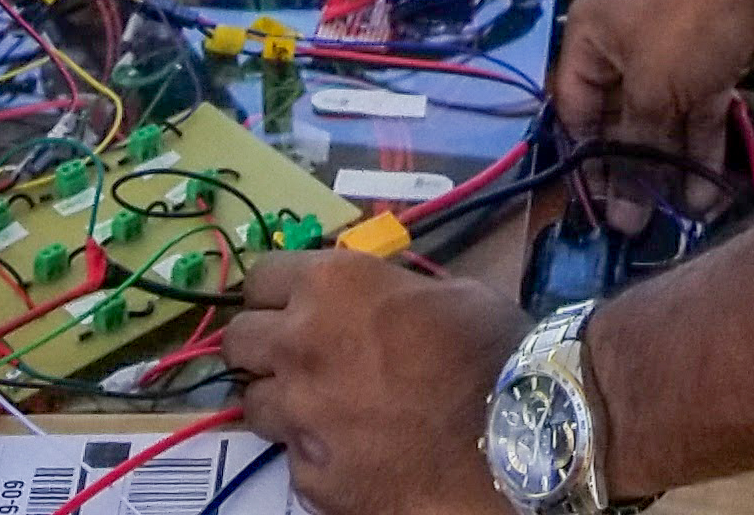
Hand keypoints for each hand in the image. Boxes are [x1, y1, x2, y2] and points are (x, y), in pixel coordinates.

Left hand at [226, 252, 521, 514]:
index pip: (260, 276)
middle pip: (238, 341)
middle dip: (262, 346)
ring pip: (253, 406)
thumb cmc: (492, 349)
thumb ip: (395, 291)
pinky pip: (295, 460)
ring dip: (281, 402)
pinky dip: (317, 454)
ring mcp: (300, 417)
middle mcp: (299, 345)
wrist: (516, 438)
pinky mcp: (313, 478)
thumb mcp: (449, 291)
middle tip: (298, 356)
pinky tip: (358, 451)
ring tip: (323, 409)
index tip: (293, 303)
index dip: (277, 291)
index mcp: (331, 285)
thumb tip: (386, 301)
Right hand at [551, 0, 753, 228]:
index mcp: (591, 37)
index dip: (583, 158)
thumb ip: (634, 148)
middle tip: (632, 226)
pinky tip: (703, 196)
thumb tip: (622, 208)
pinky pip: (696, 116)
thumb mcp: (650, 89)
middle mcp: (625, 46)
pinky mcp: (710, 67)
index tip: (593, 207)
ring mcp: (671, 57)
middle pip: (618, 119)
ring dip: (666, 169)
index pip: (573, 107)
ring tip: (670, 221)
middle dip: (628, 171)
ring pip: (661, 123)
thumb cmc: (689, 22)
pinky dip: (698, 151)